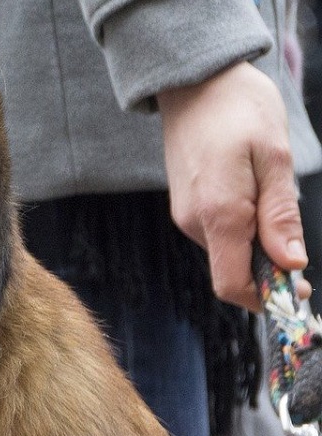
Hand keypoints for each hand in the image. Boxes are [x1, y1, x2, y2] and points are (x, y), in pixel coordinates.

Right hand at [158, 62, 309, 311]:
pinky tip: (255, 195)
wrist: (194, 83)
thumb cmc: (239, 110)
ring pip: (227, 251)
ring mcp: (187, 215)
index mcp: (219, 214)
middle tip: (301, 253)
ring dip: (257, 246)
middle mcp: (195, 222)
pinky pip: (218, 233)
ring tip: (273, 200)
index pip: (233, 284)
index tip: (300, 293)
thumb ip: (279, 215)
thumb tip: (291, 264)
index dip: (267, 299)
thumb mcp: (275, 157)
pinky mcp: (187, 205)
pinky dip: (242, 231)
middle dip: (268, 272)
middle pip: (233, 271)